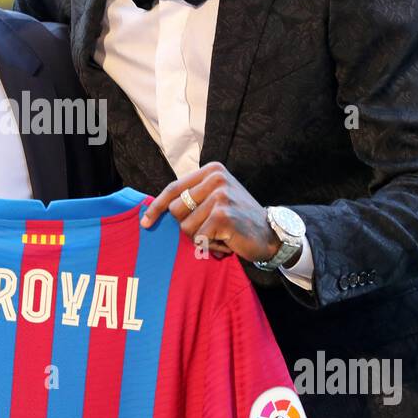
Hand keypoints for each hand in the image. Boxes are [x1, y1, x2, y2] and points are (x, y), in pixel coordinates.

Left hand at [139, 163, 275, 262]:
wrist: (271, 234)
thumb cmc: (238, 219)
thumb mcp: (216, 198)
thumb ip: (193, 197)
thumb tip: (156, 209)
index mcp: (212, 171)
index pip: (174, 188)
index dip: (156, 207)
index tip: (146, 222)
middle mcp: (216, 179)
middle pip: (176, 210)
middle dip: (188, 226)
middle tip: (211, 229)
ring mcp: (220, 196)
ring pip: (186, 227)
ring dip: (201, 238)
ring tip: (221, 235)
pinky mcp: (222, 216)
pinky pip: (199, 238)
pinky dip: (210, 246)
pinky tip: (226, 242)